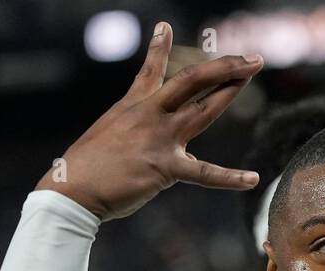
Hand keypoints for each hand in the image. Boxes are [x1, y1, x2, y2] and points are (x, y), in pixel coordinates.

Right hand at [36, 21, 262, 220]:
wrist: (72, 189)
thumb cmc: (87, 168)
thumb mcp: (110, 137)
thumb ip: (140, 137)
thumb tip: (173, 153)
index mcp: (134, 106)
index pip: (149, 70)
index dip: (158, 47)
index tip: (165, 26)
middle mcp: (150, 115)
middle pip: (192, 81)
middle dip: (223, 67)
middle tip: (251, 58)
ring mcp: (159, 138)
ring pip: (203, 110)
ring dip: (230, 92)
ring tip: (251, 75)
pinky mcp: (165, 167)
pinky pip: (205, 174)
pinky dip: (230, 178)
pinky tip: (252, 179)